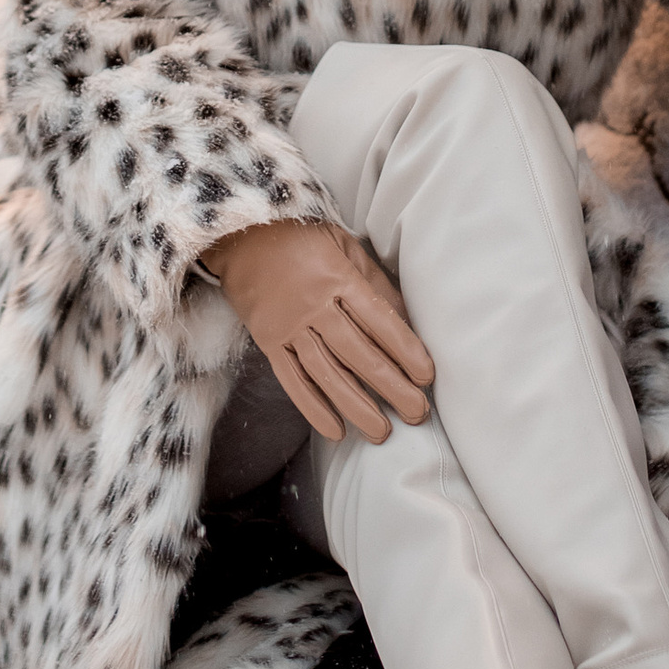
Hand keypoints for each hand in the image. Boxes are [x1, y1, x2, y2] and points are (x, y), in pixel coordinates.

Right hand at [205, 219, 434, 444]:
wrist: (242, 235)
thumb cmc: (302, 239)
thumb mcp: (345, 245)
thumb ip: (374, 283)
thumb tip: (406, 321)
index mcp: (339, 278)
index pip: (379, 320)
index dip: (405, 350)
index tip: (426, 376)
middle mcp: (315, 305)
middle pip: (358, 353)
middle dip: (391, 387)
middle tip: (416, 413)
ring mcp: (289, 326)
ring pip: (327, 373)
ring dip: (357, 406)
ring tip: (382, 432)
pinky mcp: (268, 342)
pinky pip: (292, 380)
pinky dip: (313, 407)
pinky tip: (336, 430)